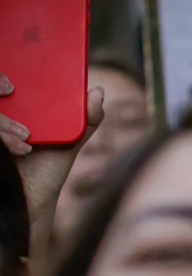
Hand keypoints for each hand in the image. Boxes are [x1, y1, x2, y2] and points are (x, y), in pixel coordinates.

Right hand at [0, 74, 106, 248]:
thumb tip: (98, 91)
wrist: (32, 199)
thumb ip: (85, 118)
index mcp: (14, 106)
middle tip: (9, 89)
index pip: (4, 80)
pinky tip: (21, 149)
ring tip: (26, 136)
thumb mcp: (69, 142)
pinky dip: (3, 137)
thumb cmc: (47, 168)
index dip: (2, 76)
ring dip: (3, 120)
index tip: (12, 80)